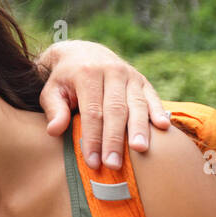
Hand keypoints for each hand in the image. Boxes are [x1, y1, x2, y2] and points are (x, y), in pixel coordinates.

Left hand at [36, 40, 170, 169]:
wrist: (82, 52)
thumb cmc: (64, 79)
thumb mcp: (51, 91)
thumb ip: (54, 109)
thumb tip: (54, 131)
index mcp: (86, 74)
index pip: (91, 112)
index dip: (92, 138)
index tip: (92, 161)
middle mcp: (111, 71)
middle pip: (115, 110)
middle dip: (114, 139)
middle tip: (113, 164)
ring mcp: (130, 75)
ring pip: (136, 104)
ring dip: (139, 129)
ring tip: (140, 150)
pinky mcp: (142, 80)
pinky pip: (152, 97)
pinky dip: (158, 112)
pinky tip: (163, 127)